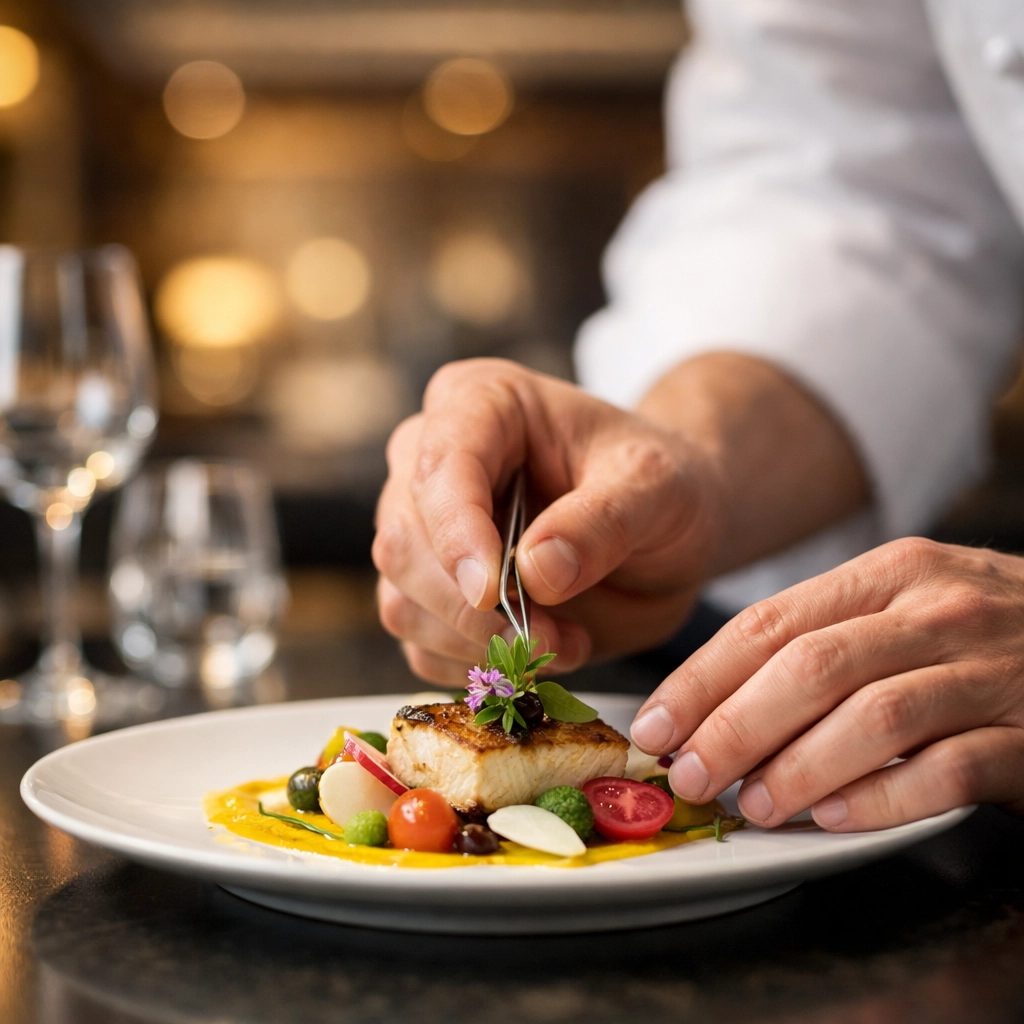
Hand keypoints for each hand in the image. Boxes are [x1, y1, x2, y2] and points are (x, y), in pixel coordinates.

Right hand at [372, 359, 722, 684]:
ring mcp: (423, 530)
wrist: (665, 529)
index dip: (457, 533)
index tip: (493, 592)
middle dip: (472, 607)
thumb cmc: (659, 484)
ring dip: (478, 643)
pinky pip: (421, 645)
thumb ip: (602, 521)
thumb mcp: (655, 487)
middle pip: (403, 542)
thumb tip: (536, 572)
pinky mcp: (430, 593)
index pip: (441, 467)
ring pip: (401, 602)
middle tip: (553, 635)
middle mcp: (432, 460)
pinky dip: (476, 666)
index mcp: (478, 403)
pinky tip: (538, 650)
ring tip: (563, 641)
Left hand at [631, 538, 1023, 829]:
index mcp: (889, 575)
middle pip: (812, 667)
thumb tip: (710, 707)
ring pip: (876, 716)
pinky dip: (886, 796)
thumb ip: (822, 642)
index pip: (769, 624)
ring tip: (752, 805)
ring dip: (800, 767)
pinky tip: (837, 818)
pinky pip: (952, 768)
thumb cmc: (978, 635)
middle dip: (734, 726)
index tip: (654, 726)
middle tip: (690, 775)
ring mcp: (991, 669)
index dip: (700, 679)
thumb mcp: (901, 609)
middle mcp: (937, 611)